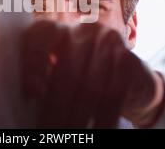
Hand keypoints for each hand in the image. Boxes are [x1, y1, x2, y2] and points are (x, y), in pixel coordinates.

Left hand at [21, 20, 163, 127]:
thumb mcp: (63, 73)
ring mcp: (109, 41)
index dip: (33, 61)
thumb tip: (30, 96)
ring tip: (69, 135)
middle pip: (66, 71)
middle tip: (48, 130)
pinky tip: (97, 132)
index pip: (41, 33)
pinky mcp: (128, 59)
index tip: (32, 93)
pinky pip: (113, 95)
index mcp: (61, 29)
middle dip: (56, 108)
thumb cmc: (87, 81)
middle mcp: (84, 30)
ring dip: (78, 118)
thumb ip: (45, 78)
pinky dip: (103, 119)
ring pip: (89, 87)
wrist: (134, 83)